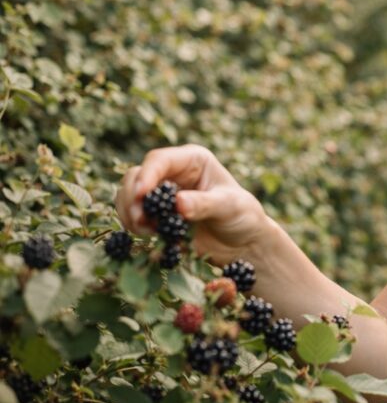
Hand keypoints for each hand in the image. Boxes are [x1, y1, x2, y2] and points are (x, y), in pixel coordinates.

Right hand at [114, 144, 271, 265]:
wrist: (242, 243)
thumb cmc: (243, 216)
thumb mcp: (229, 207)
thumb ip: (204, 204)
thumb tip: (178, 203)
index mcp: (193, 160)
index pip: (160, 160)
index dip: (146, 175)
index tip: (140, 196)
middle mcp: (173, 172)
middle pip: (136, 176)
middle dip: (132, 199)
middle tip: (141, 221)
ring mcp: (162, 193)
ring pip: (128, 195)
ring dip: (130, 214)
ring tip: (148, 232)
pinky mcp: (156, 214)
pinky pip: (133, 215)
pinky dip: (134, 226)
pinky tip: (150, 237)